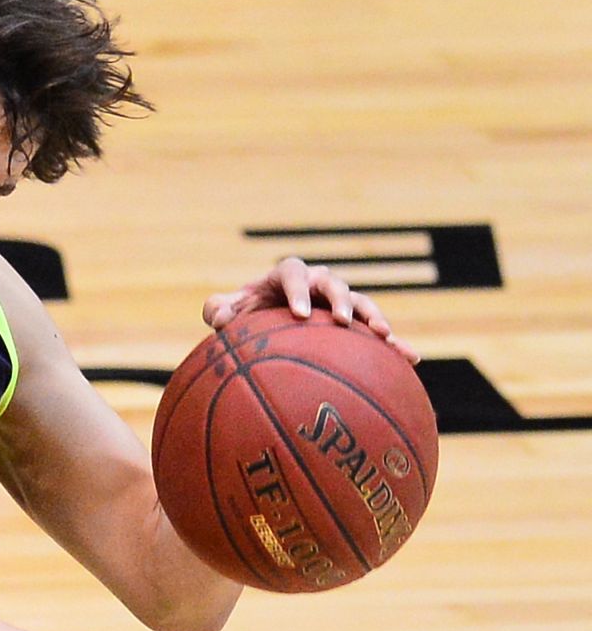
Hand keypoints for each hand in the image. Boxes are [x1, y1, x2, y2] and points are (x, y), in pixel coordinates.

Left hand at [202, 255, 418, 363]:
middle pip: (333, 283)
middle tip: (340, 320)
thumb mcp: (227, 312)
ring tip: (383, 335)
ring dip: (373, 316)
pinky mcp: (355, 324)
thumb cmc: (245, 317)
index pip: (292, 272)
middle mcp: (317, 283)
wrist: (267, 328)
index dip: (297, 289)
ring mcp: (339, 302)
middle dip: (339, 299)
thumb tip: (219, 318)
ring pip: (362, 302)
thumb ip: (218, 309)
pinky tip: (411, 358)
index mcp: (285, 275)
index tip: (298, 313)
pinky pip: (378, 331)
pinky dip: (395, 342)